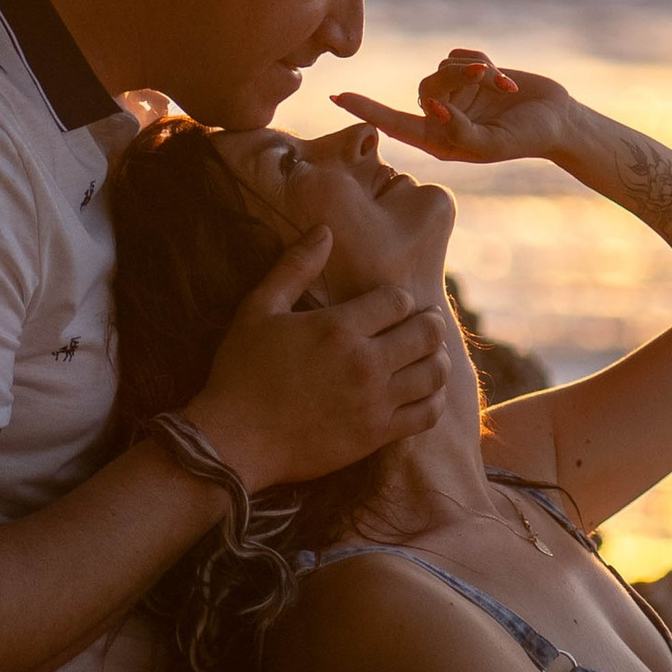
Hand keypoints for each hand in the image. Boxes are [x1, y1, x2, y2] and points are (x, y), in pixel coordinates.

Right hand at [186, 229, 447, 489]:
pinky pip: (427, 414)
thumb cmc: (242, 372)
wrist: (234, 441)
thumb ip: (294, 267)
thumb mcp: (259, 310)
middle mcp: (364, 363)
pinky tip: (424, 391)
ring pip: (434, 373)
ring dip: (437, 359)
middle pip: (427, 333)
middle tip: (423, 324)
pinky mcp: (376, 435)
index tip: (393, 305)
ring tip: (427, 355)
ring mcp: (374, 402)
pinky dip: (434, 399)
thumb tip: (324, 230)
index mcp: (338, 328)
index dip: (400, 298)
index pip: (399, 300)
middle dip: (429, 323)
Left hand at [332, 49, 573, 166]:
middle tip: (490, 78)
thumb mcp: (493, 144)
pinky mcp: (471, 74)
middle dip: (459, 78)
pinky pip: (461, 56)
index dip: (365, 110)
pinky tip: (504, 81)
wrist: (559, 120)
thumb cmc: (527, 138)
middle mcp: (443, 116)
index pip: (395, 124)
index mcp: (441, 140)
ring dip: (476, 71)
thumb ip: (460, 131)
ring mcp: (456, 93)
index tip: (337, 97)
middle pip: (427, 86)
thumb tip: (431, 110)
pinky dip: (484, 63)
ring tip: (506, 89)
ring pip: (444, 68)